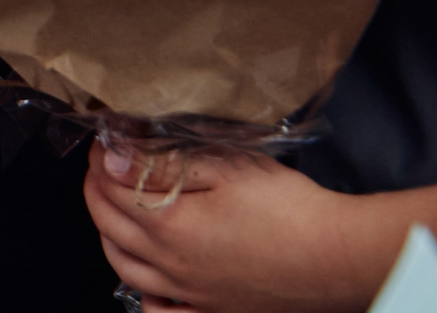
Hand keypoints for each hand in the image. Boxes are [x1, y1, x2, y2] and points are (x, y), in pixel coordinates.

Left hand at [84, 143, 399, 312]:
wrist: (339, 257)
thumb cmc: (289, 210)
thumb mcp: (225, 167)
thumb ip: (163, 164)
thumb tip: (115, 159)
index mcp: (168, 226)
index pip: (111, 188)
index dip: (102, 159)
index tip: (105, 141)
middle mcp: (171, 266)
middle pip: (108, 226)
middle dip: (97, 191)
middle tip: (104, 167)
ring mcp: (191, 294)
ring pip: (124, 268)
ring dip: (109, 235)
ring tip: (115, 211)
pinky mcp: (216, 312)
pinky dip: (146, 295)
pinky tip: (149, 280)